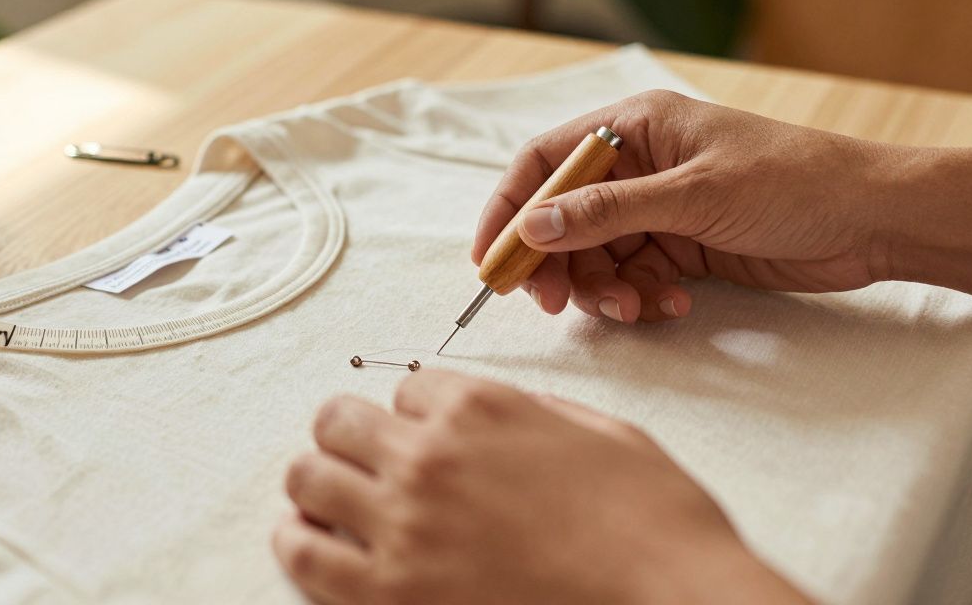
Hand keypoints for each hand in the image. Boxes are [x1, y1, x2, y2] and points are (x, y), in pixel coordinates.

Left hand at [273, 370, 809, 603]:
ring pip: (307, 479)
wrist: (673, 599)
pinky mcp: (392, 594)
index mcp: (479, 405)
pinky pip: (304, 555)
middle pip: (336, 421)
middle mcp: (428, 455)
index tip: (425, 435)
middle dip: (350, 435)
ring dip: (317, 483)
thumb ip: (530, 411)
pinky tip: (311, 542)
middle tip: (364, 458)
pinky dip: (299, 543)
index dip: (415, 413)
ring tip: (333, 499)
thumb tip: (494, 410)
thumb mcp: (601, 431)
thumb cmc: (652, 523)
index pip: (402, 388)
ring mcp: (403, 525)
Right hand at [473, 89, 895, 322]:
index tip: (488, 259)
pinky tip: (671, 305)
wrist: (873, 221)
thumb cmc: (791, 183)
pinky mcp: (682, 246)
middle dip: (556, 262)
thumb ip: (607, 212)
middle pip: (563, 217)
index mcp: (635, 125)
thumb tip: (532, 227)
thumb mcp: (694, 195)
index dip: (509, 209)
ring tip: (634, 307)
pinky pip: (634, 276)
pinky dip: (641, 296)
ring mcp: (659, 208)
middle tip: (551, 304)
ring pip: (596, 255)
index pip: (545, 162)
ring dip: (603, 288)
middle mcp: (639, 164)